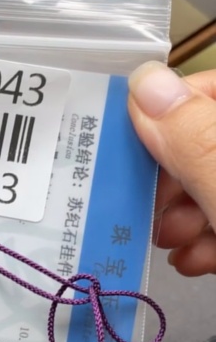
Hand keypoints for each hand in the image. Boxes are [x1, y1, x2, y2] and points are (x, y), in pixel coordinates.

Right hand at [128, 64, 215, 275]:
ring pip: (214, 183)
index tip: (134, 144)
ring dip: (183, 212)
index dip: (168, 108)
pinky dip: (207, 238)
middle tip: (145, 202)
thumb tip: (144, 82)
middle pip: (205, 140)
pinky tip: (193, 260)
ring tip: (169, 240)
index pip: (210, 87)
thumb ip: (194, 138)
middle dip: (170, 173)